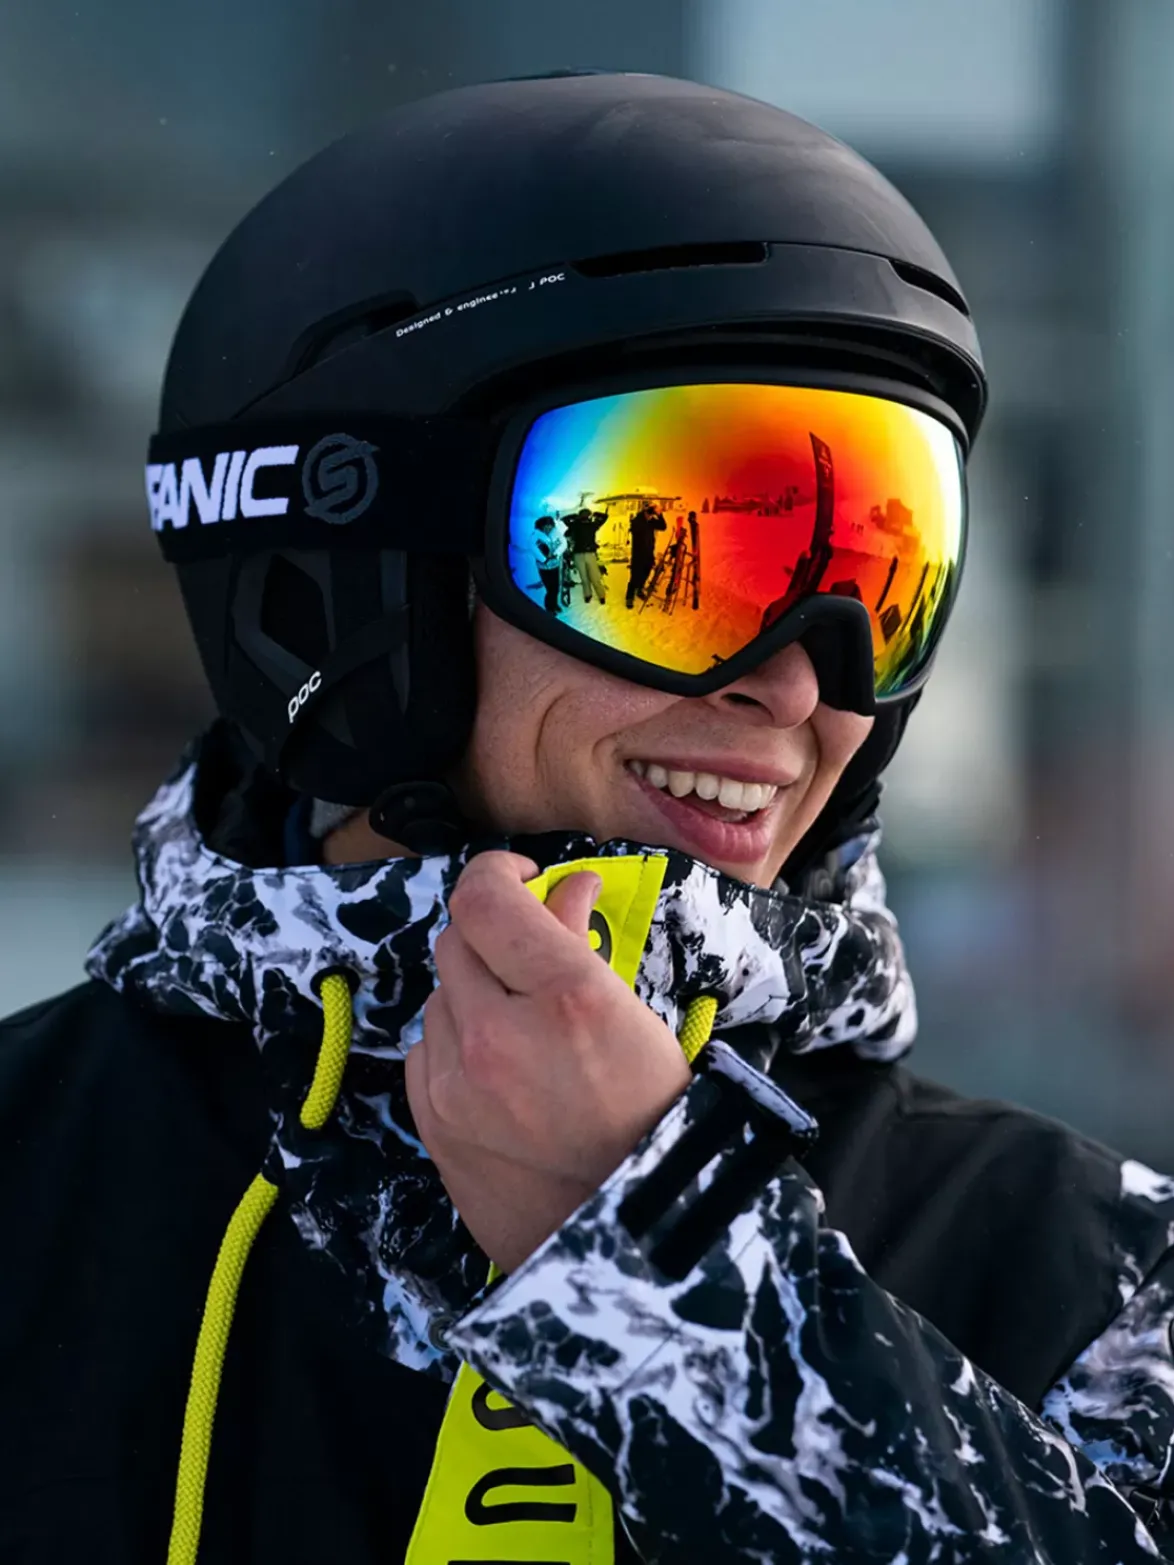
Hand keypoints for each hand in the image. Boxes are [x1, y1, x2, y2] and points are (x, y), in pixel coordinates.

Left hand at [404, 851, 692, 1272]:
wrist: (630, 1244)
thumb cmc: (656, 1125)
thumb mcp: (638, 1021)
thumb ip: (583, 946)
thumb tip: (563, 887)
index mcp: (566, 999)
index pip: (486, 897)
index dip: (499, 872)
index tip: (525, 878)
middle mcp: (498, 1036)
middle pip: (457, 941)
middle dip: (496, 936)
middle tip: (535, 954)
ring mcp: (455, 1086)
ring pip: (440, 996)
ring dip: (476, 993)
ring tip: (527, 1027)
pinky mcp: (433, 1126)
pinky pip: (425, 1052)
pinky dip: (454, 1045)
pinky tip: (499, 1069)